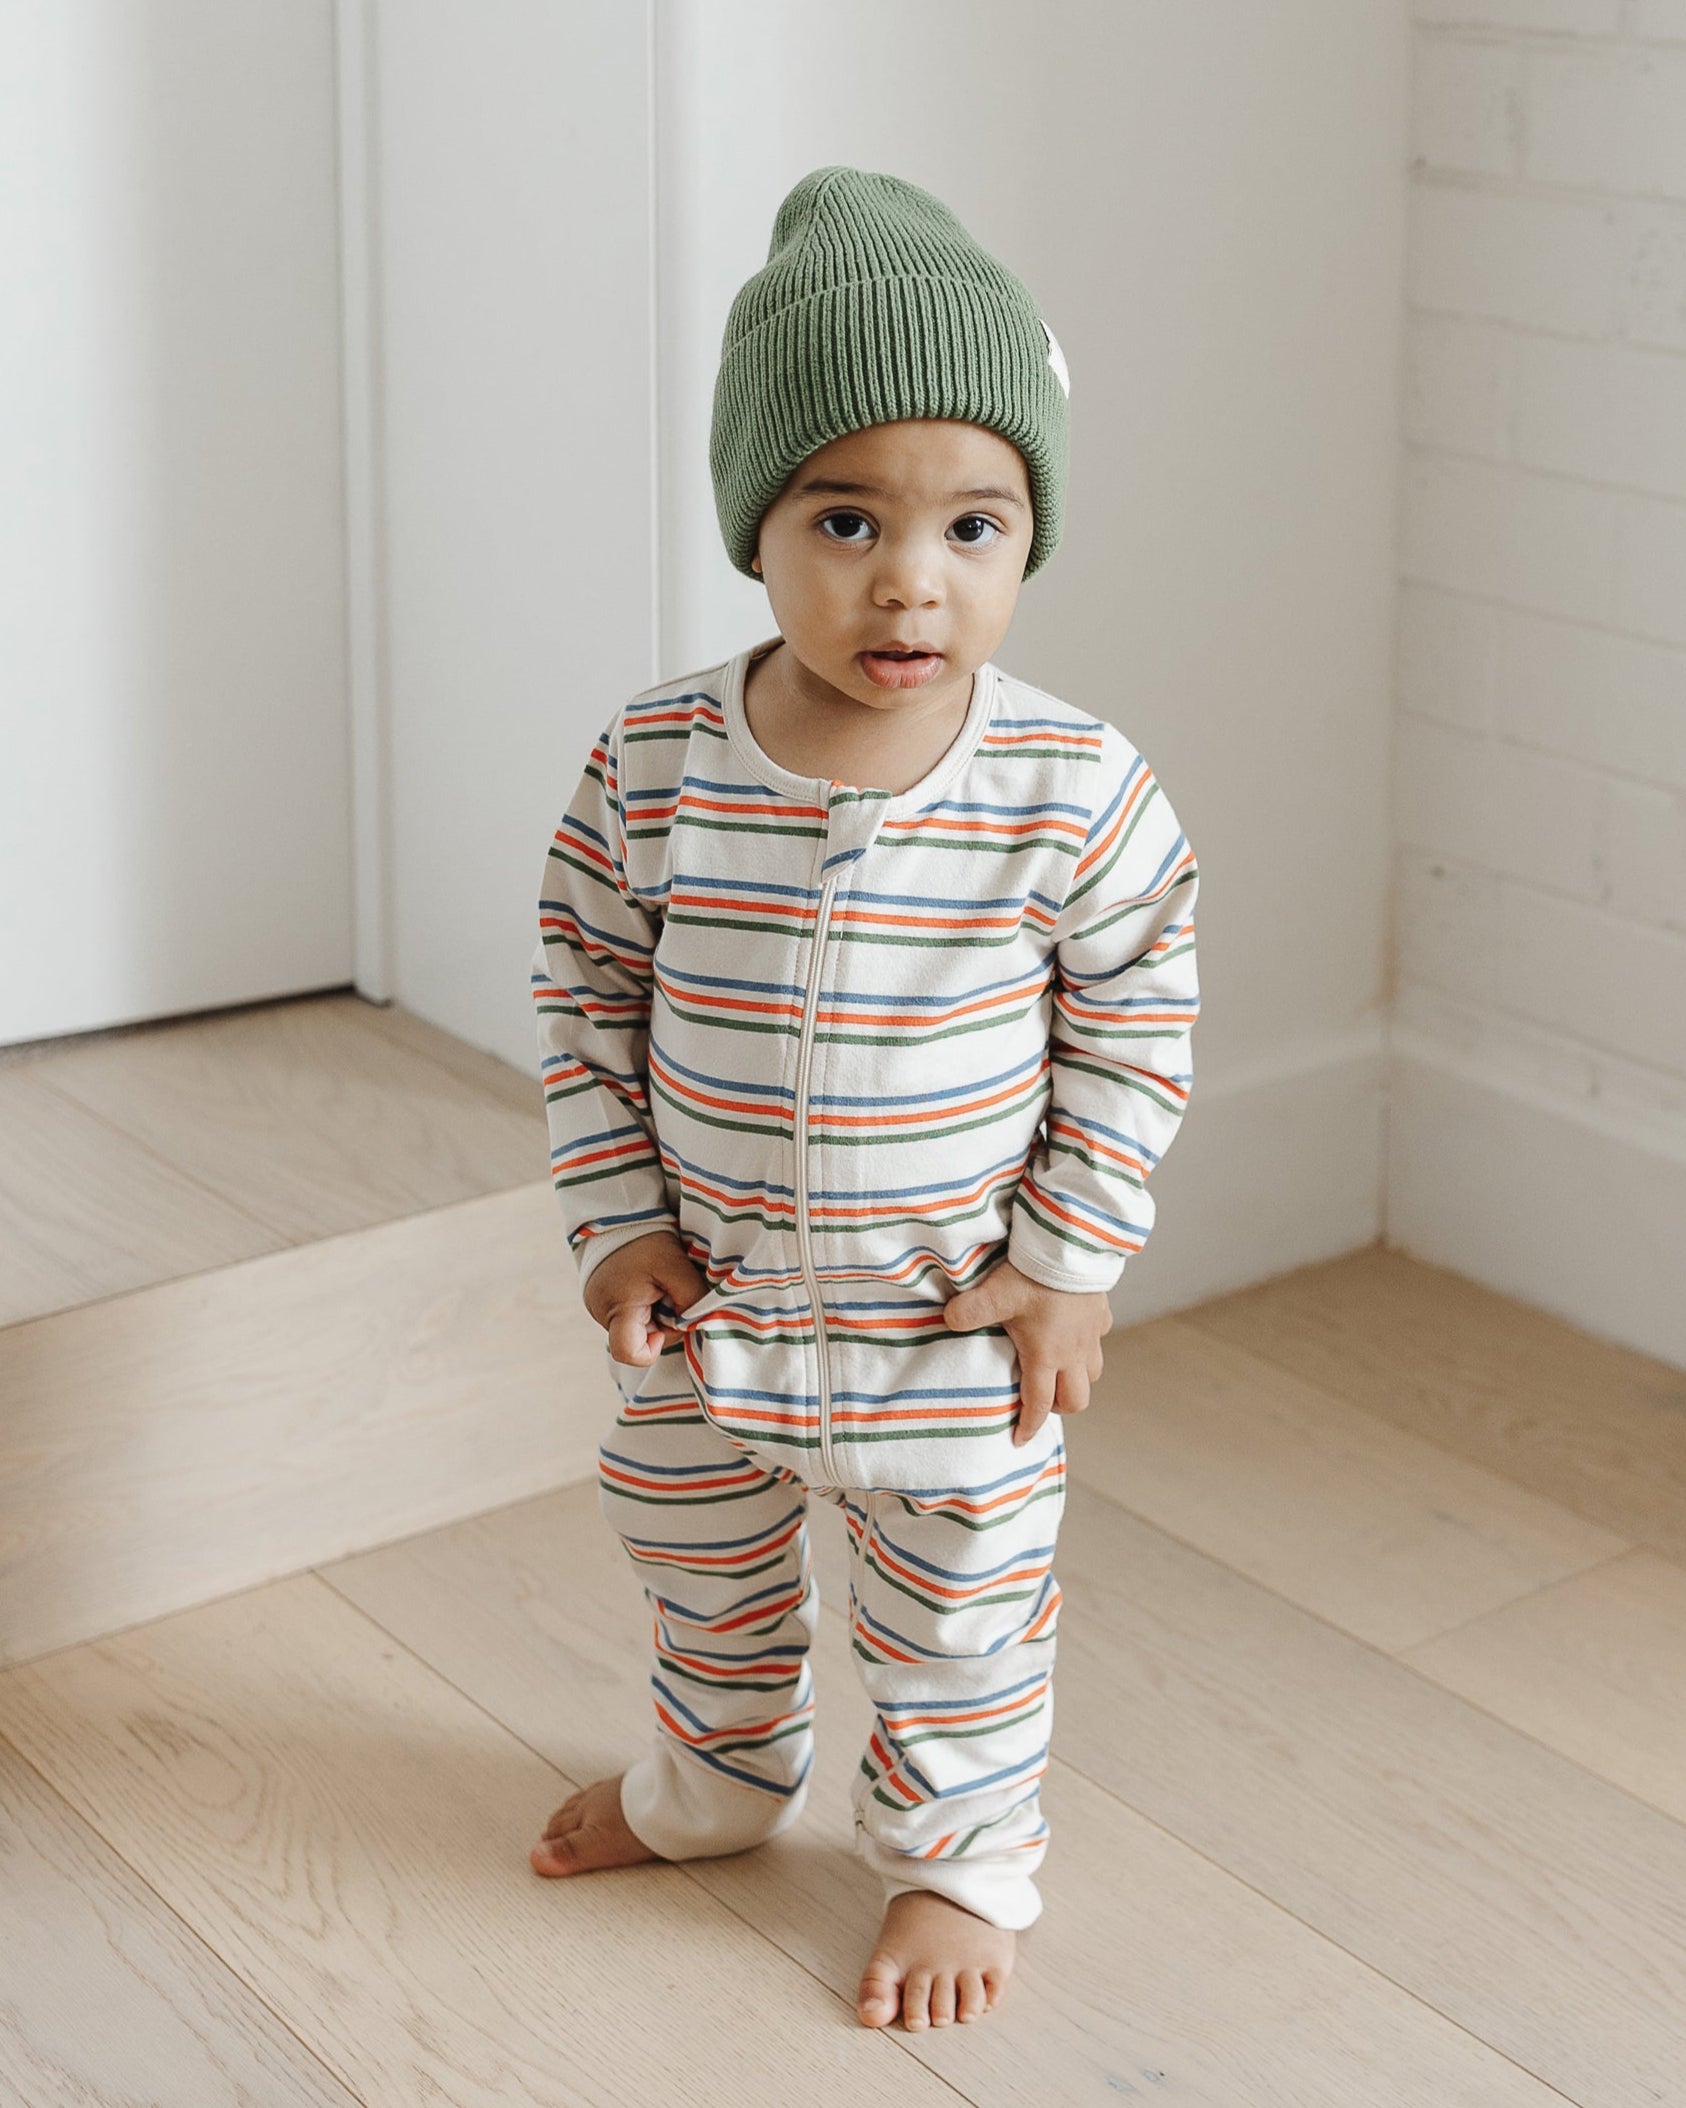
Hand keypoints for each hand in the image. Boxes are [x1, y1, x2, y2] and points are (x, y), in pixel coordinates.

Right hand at [582, 1230, 708, 1365]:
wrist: (619, 1215)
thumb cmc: (647, 1240)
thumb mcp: (676, 1266)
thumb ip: (692, 1298)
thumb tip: (697, 1322)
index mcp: (617, 1308)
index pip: (629, 1354)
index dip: (653, 1350)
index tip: (667, 1323)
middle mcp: (600, 1313)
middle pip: (638, 1341)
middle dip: (661, 1324)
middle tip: (668, 1292)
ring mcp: (597, 1307)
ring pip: (635, 1328)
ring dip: (653, 1314)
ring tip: (655, 1284)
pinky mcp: (599, 1299)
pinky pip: (627, 1316)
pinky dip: (642, 1306)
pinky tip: (645, 1285)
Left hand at [941, 1258, 1111, 1446]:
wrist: (1071, 1244)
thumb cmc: (1033, 1274)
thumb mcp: (992, 1294)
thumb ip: (966, 1313)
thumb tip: (947, 1320)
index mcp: (1046, 1357)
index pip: (1038, 1404)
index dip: (1028, 1426)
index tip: (1019, 1440)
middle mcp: (1074, 1352)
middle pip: (1076, 1400)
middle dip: (1057, 1407)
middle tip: (1037, 1400)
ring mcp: (1092, 1334)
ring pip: (1092, 1374)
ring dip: (1075, 1380)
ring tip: (1056, 1371)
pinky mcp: (1101, 1313)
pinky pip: (1098, 1341)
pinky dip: (1086, 1346)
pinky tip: (1072, 1334)